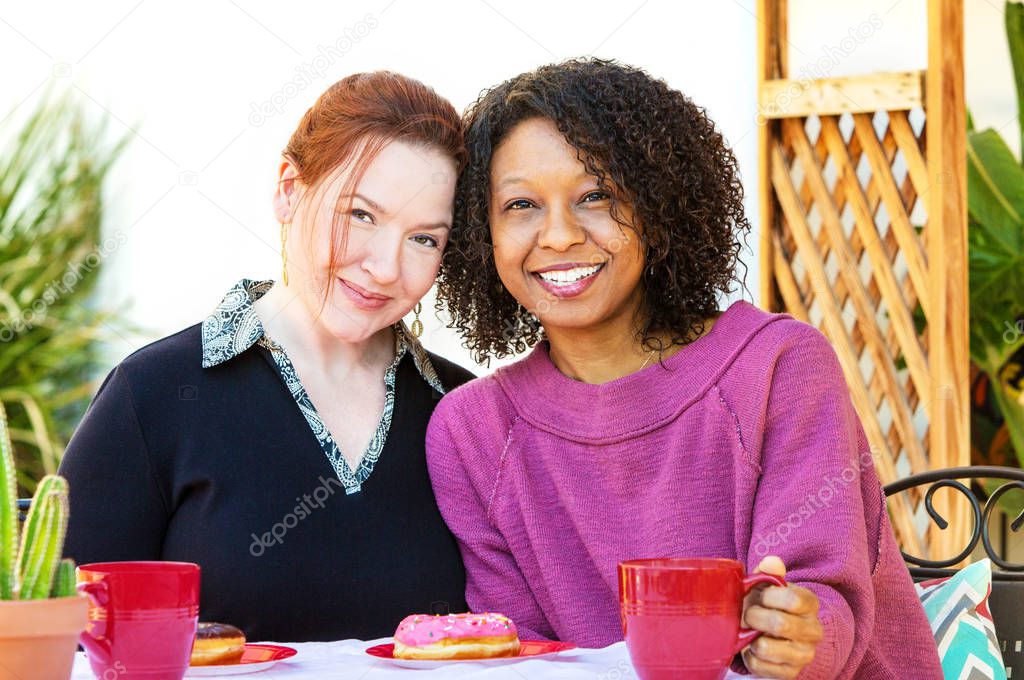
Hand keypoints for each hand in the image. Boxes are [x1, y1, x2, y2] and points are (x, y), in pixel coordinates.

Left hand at [740, 556, 823, 678]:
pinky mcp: (789, 673)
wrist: (772, 631)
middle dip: (754, 616)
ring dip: (750, 637)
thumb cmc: (767, 603)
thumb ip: (769, 572)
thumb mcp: (767, 584)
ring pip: (766, 648)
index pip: (793, 600)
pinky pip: (759, 665)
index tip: (760, 595)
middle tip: (748, 614)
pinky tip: (752, 647)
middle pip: (780, 624)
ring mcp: (803, 654)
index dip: (769, 597)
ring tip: (750, 631)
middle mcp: (813, 631)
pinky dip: (748, 656)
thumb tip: (772, 562)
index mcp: (810, 603)